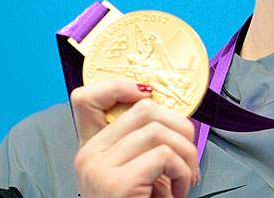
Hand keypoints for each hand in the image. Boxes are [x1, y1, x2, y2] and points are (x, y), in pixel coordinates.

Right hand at [71, 80, 197, 196]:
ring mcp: (98, 168)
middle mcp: (87, 155)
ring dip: (186, 155)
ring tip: (184, 179)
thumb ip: (143, 142)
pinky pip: (166, 155)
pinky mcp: (117, 183)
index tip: (151, 96)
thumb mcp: (138, 171)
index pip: (86, 97)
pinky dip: (183, 172)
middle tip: (187, 156)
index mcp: (91, 148)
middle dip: (180, 128)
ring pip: (160, 131)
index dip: (121, 86)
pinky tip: (178, 192)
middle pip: (145, 108)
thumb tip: (173, 113)